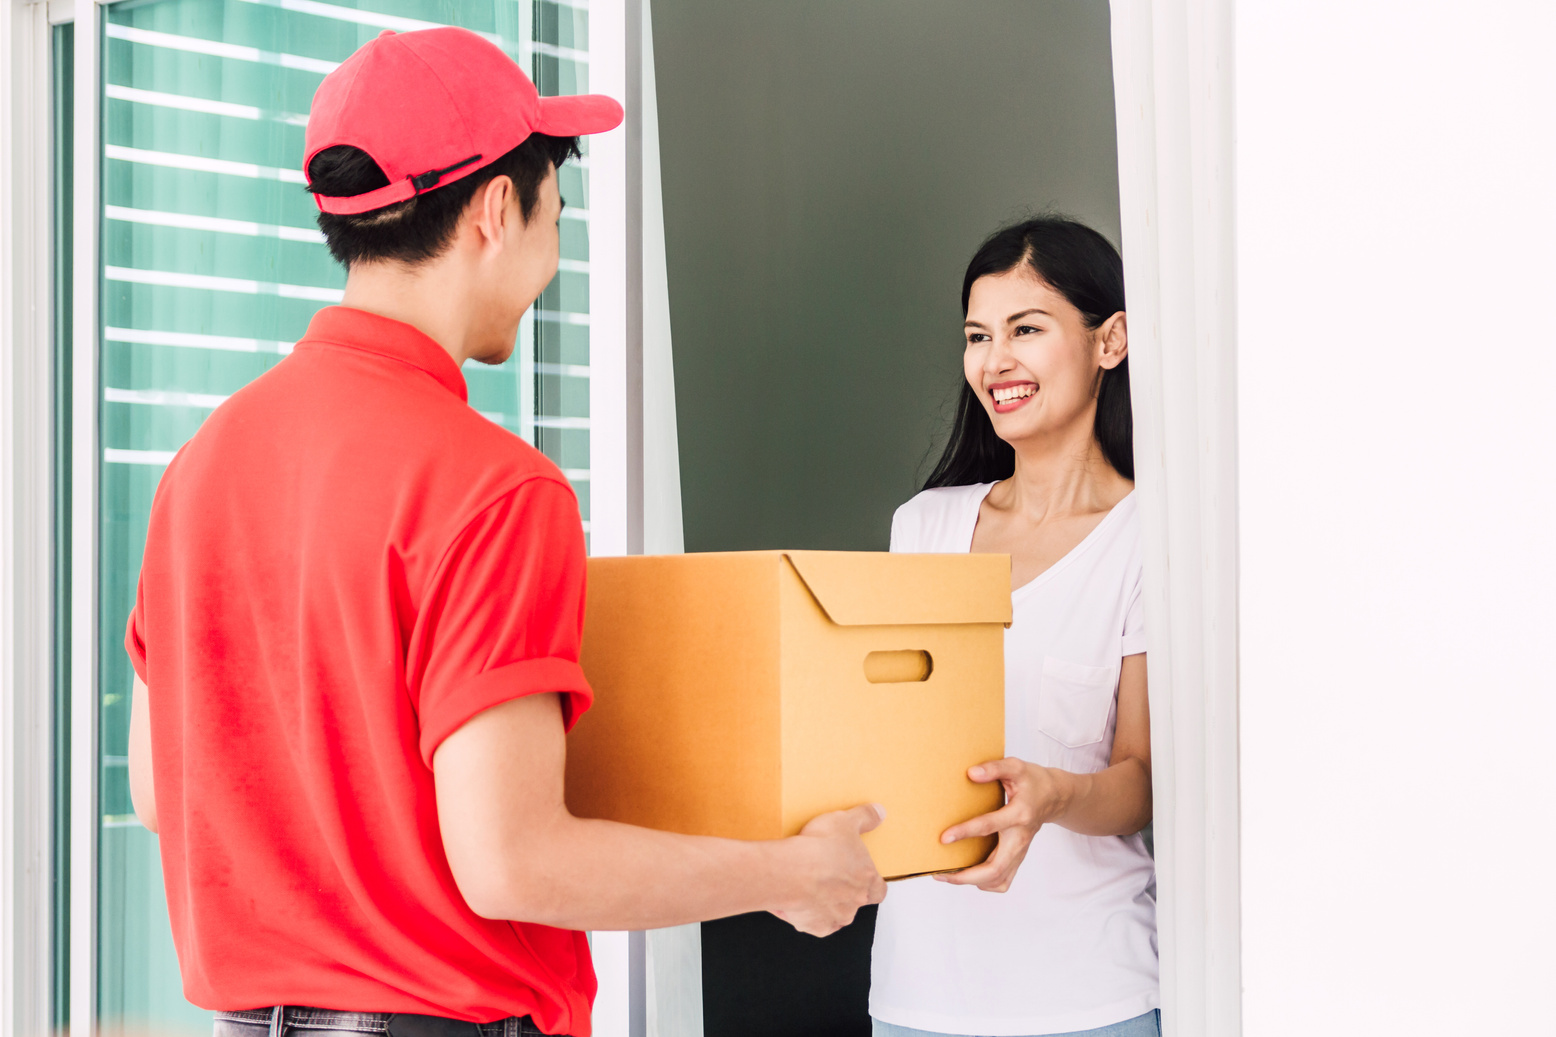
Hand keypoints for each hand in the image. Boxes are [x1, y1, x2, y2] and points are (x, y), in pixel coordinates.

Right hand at [770, 804, 887, 935]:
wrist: (791, 872)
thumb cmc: (819, 849)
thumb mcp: (845, 821)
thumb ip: (865, 817)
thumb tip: (879, 812)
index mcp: (866, 879)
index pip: (879, 888)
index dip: (871, 883)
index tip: (860, 875)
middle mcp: (855, 902)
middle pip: (856, 901)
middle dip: (843, 891)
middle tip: (827, 875)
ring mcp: (836, 917)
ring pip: (835, 913)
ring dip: (826, 903)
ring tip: (808, 884)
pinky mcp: (816, 927)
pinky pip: (814, 923)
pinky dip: (807, 914)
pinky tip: (797, 898)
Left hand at [936, 757, 1071, 892]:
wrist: (1054, 796)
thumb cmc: (1032, 781)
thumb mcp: (1015, 767)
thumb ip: (994, 768)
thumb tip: (971, 773)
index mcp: (1019, 814)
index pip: (989, 826)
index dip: (965, 832)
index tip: (944, 838)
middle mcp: (1020, 838)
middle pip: (996, 869)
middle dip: (966, 876)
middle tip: (941, 873)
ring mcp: (1020, 851)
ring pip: (999, 880)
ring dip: (973, 882)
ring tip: (949, 875)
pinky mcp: (1018, 857)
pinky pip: (1003, 880)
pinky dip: (985, 882)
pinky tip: (969, 873)